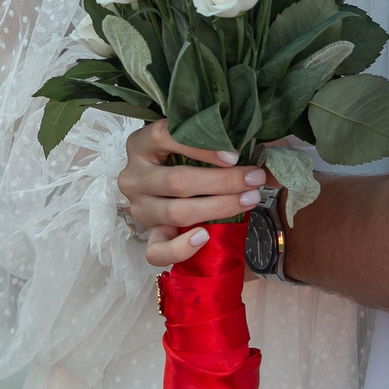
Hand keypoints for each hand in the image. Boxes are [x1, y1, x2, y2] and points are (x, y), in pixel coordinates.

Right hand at [118, 120, 267, 268]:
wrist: (165, 187)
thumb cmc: (182, 158)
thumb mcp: (189, 142)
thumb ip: (210, 140)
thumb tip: (255, 148)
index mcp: (140, 144)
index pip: (164, 137)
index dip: (200, 147)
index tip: (234, 155)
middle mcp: (134, 177)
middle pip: (176, 181)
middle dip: (222, 181)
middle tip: (254, 179)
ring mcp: (138, 208)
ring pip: (174, 213)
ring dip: (217, 208)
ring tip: (248, 201)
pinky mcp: (147, 235)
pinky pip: (157, 251)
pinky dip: (181, 247)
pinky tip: (204, 236)